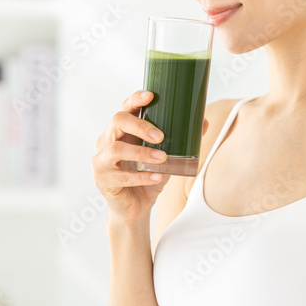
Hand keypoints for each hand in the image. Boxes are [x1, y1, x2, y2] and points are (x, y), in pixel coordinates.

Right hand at [92, 90, 207, 225]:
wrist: (134, 209)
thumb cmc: (147, 178)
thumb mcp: (166, 158)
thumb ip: (181, 141)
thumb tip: (204, 122)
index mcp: (121, 131)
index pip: (125, 108)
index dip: (135, 100)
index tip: (150, 96)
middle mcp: (107, 141)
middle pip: (117, 121)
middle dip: (140, 125)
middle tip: (161, 136)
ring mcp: (101, 161)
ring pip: (116, 149)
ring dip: (141, 153)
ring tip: (162, 158)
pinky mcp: (102, 180)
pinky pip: (121, 176)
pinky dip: (141, 176)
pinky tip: (157, 177)